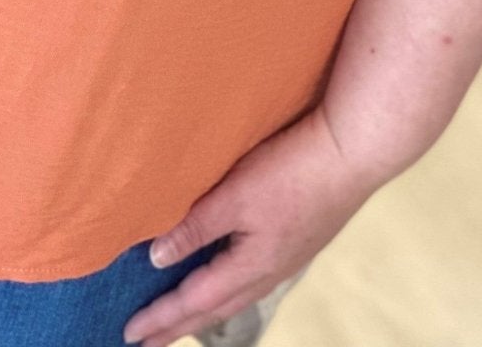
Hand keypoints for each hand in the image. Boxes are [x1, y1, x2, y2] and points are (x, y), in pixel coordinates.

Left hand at [121, 104, 376, 346]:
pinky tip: (223, 278)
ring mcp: (284, 259)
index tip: (130, 333)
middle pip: (214, 310)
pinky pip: (249, 279)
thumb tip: (157, 258)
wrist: (352, 153)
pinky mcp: (294, 241)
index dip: (161, 317)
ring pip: (234, 297)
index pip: (195, 302)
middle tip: (147, 340)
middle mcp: (268, 273)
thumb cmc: (292, 171)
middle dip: (178, 326)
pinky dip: (224, 289)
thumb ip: (195, 228)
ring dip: (202, 310)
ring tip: (180, 318)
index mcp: (251, 267)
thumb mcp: (235, 195)